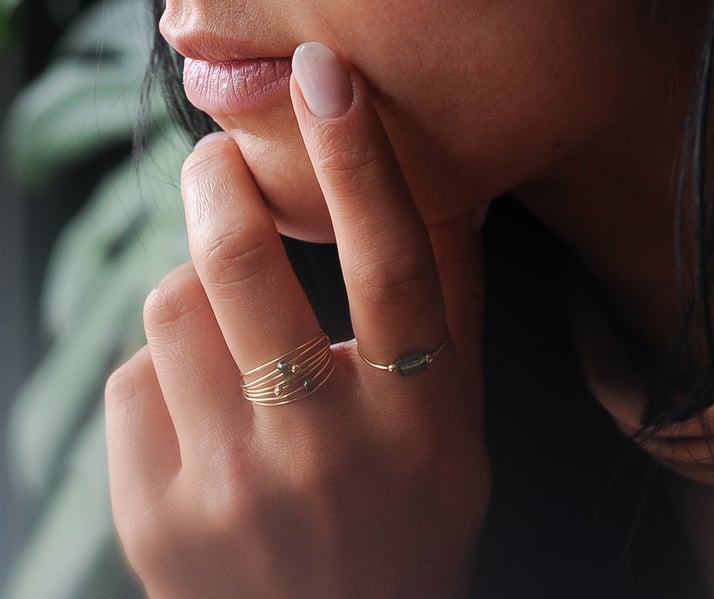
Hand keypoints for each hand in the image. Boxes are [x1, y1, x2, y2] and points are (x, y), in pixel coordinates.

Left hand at [106, 42, 489, 597]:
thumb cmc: (410, 521)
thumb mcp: (456, 424)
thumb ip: (453, 307)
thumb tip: (454, 195)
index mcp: (414, 420)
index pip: (392, 264)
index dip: (360, 160)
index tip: (328, 80)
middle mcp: (322, 450)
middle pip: (242, 268)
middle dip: (215, 187)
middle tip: (217, 164)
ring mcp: (228, 488)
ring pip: (169, 310)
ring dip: (193, 284)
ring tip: (225, 312)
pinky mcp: (154, 514)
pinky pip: (131, 382)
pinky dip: (162, 368)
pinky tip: (200, 403)